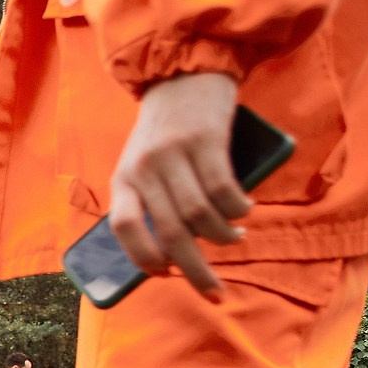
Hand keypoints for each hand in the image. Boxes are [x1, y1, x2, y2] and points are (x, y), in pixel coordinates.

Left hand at [110, 72, 249, 299]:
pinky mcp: (206, 140)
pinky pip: (223, 188)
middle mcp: (145, 168)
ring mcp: (175, 154)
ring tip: (235, 238)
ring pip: (201, 214)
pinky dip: (236, 208)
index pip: (124, 227)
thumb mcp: (143, 164)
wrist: (183, 75)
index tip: (164, 275)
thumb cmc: (165, 131)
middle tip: (214, 293)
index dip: (143, 256)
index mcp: (123, 178)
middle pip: (170, 232)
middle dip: (194, 270)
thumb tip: (175, 251)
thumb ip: (152, 200)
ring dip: (222, 236)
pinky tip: (243, 211)